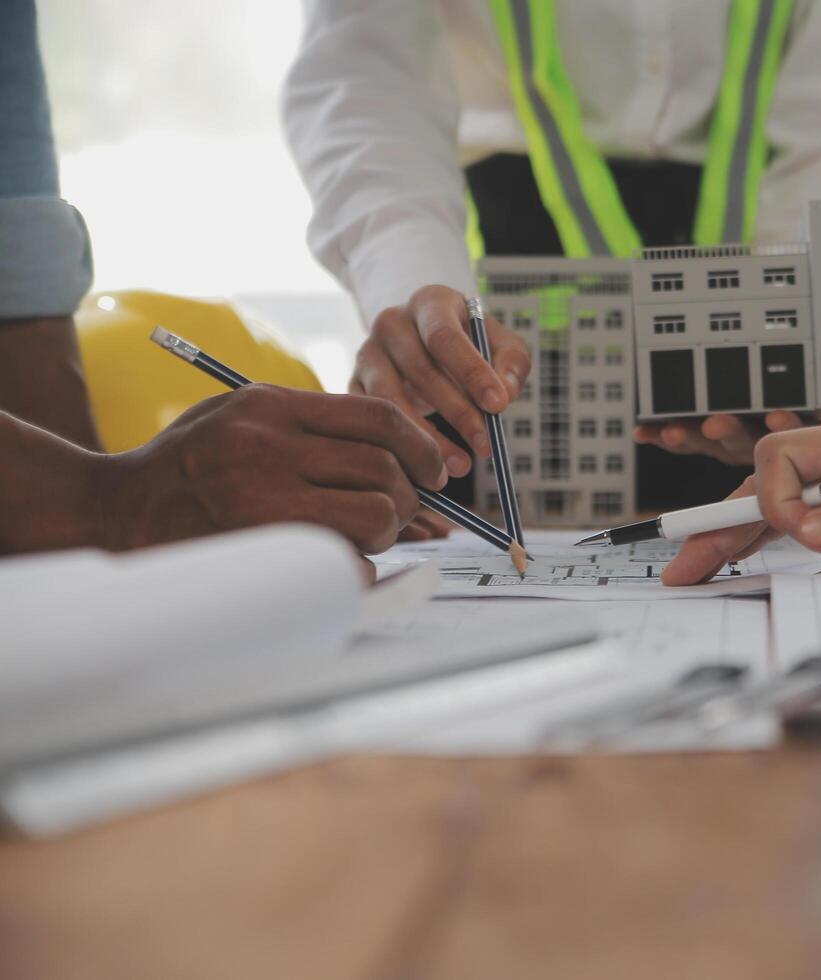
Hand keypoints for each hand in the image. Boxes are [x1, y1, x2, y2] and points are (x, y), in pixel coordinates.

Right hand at [96, 384, 447, 554]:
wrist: (115, 512)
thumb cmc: (188, 464)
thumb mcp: (238, 414)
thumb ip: (310, 423)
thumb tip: (399, 451)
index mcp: (270, 409)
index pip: (378, 418)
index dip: (421, 445)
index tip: (435, 469)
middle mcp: (268, 449)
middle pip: (386, 471)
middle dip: (406, 496)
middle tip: (397, 510)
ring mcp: (264, 502)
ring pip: (377, 516)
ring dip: (384, 532)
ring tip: (361, 533)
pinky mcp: (263, 551)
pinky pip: (349, 564)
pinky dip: (358, 568)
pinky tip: (336, 560)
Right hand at [351, 285, 531, 478]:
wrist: (429, 343)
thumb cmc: (472, 344)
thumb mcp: (501, 344)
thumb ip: (511, 364)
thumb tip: (503, 393)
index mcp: (429, 302)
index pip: (445, 336)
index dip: (472, 372)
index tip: (499, 406)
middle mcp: (391, 322)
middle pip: (420, 370)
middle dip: (458, 412)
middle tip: (485, 446)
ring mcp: (367, 353)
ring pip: (390, 399)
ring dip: (427, 437)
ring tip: (459, 467)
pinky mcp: (354, 385)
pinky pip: (372, 419)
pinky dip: (400, 447)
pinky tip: (427, 468)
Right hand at [661, 405, 820, 584]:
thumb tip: (815, 530)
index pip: (785, 458)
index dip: (776, 502)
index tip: (796, 538)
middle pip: (768, 477)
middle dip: (722, 520)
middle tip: (686, 563)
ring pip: (782, 488)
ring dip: (739, 524)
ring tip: (701, 561)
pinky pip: (809, 495)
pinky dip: (774, 521)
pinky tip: (751, 544)